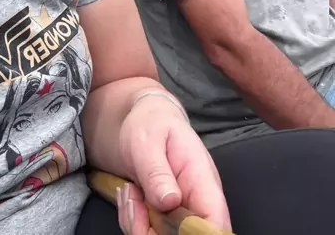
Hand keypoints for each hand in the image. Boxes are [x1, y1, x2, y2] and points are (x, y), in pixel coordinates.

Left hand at [118, 94, 230, 233]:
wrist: (144, 122)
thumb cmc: (151, 126)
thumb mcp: (148, 142)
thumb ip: (157, 171)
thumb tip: (170, 201)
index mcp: (203, 181)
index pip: (215, 222)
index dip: (196, 234)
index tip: (164, 226)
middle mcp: (198, 203)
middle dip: (151, 231)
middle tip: (133, 199)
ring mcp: (182, 213)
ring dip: (137, 225)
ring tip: (130, 192)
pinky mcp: (167, 219)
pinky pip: (150, 234)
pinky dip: (133, 223)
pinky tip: (130, 198)